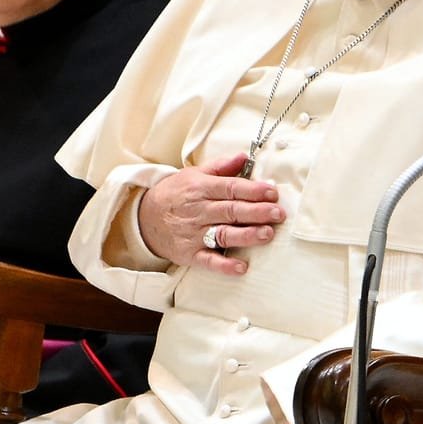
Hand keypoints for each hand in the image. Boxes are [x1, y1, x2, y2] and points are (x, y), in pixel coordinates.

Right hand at [138, 152, 282, 274]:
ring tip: (267, 234)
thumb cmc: (177, 193)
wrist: (144, 217)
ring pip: (223, 234)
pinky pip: (208, 261)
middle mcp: (198, 211)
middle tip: (278, 213)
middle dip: (257, 212)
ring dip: (246, 236)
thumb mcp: (195, 174)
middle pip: (231, 211)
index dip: (253, 190)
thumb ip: (222, 166)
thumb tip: (245, 156)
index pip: (231, 188)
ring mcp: (194, 234)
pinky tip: (241, 268)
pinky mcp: (189, 254)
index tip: (272, 192)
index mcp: (201, 189)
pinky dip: (224, 266)